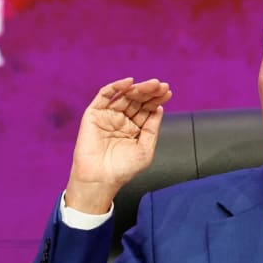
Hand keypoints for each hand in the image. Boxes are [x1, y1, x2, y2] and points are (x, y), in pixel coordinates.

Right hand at [64, 78, 171, 213]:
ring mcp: (108, 115)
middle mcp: (122, 120)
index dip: (157, 100)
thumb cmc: (123, 169)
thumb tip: (159, 109)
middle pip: (137, 100)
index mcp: (135, 128)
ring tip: (152, 84)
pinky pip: (105, 96)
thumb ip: (152, 129)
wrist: (101, 179)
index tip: (168, 93)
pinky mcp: (94, 114)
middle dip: (150, 92)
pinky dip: (116, 87)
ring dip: (138, 88)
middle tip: (161, 85)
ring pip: (124, 96)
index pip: (147, 109)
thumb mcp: (145, 149)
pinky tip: (129, 82)